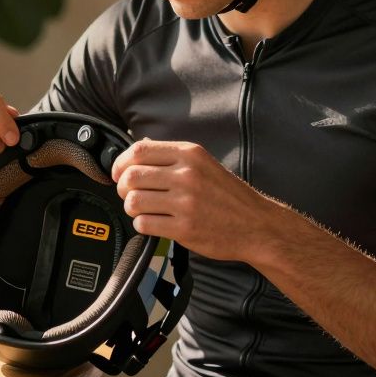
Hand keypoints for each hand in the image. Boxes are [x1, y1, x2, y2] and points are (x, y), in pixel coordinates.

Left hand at [111, 139, 285, 261]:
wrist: (257, 225)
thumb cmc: (227, 195)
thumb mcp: (203, 164)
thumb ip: (171, 156)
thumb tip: (137, 148)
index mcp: (189, 154)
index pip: (138, 151)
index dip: (120, 163)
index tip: (118, 173)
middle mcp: (187, 175)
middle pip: (131, 176)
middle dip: (123, 188)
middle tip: (130, 194)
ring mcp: (186, 202)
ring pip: (134, 201)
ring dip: (131, 207)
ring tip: (142, 210)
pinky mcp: (185, 228)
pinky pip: (145, 224)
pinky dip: (142, 224)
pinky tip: (153, 223)